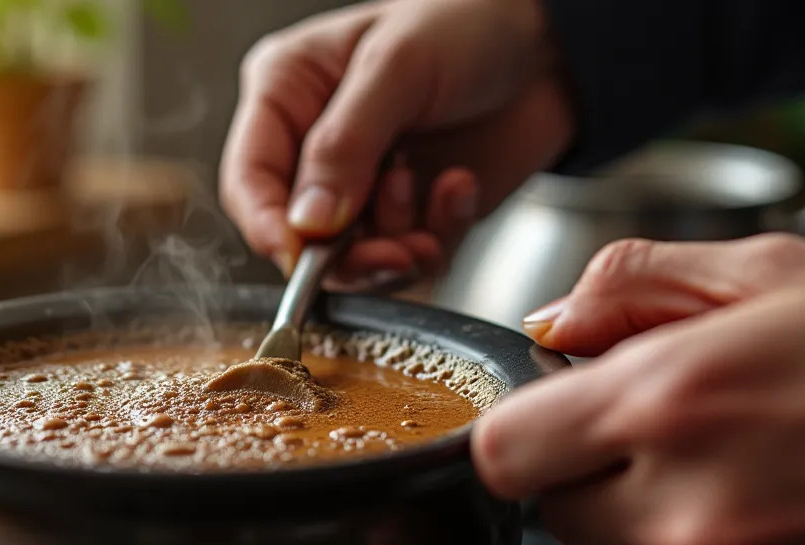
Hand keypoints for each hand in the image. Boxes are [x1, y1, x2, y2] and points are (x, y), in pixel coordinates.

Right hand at [219, 0, 573, 290]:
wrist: (556, 47)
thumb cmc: (469, 23)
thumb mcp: (397, 67)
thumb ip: (345, 145)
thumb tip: (307, 224)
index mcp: (288, 94)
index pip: (249, 180)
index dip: (268, 226)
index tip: (301, 255)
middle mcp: (316, 149)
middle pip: (298, 236)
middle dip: (348, 253)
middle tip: (395, 250)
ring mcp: (365, 188)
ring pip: (353, 261)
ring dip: (398, 247)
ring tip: (437, 196)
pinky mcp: (412, 216)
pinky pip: (409, 259)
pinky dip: (438, 235)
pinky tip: (460, 187)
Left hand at [475, 234, 804, 544]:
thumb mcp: (773, 272)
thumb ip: (634, 285)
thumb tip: (554, 321)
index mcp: (670, 405)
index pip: (502, 454)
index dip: (521, 436)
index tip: (550, 426)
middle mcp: (695, 513)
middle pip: (566, 519)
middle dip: (604, 479)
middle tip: (690, 440)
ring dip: (686, 528)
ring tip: (779, 476)